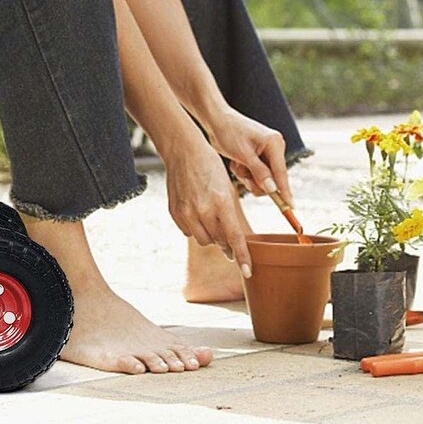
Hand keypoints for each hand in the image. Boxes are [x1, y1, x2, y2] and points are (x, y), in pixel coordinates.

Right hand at [162, 137, 253, 273]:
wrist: (183, 151)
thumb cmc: (210, 166)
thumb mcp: (227, 187)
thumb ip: (229, 214)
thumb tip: (231, 239)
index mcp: (221, 201)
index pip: (235, 237)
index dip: (243, 256)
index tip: (247, 271)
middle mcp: (203, 210)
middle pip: (219, 241)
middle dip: (227, 243)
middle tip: (231, 243)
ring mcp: (187, 212)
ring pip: (204, 240)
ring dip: (211, 236)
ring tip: (212, 221)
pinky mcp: (175, 213)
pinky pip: (188, 232)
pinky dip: (195, 228)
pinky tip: (197, 214)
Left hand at [206, 106, 290, 203]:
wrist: (216, 121)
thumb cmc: (229, 133)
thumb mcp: (243, 154)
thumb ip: (259, 172)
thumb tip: (273, 189)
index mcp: (274, 143)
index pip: (281, 173)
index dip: (285, 191)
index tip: (290, 207)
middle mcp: (274, 148)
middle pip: (272, 180)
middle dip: (255, 180)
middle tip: (241, 172)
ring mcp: (267, 153)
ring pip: (262, 180)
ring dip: (247, 177)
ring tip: (237, 165)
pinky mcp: (258, 158)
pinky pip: (255, 175)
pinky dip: (244, 173)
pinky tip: (236, 162)